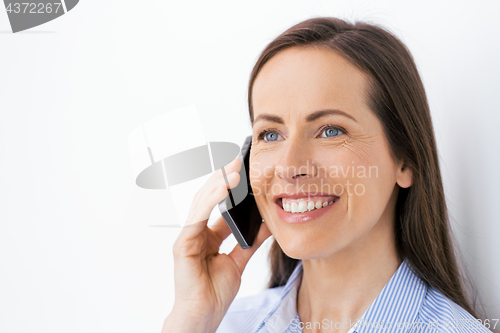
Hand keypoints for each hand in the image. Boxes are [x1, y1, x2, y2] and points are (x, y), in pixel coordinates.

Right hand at [163, 157, 271, 332]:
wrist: (203, 315)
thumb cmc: (215, 292)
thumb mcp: (239, 261)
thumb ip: (250, 242)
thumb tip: (266, 225)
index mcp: (208, 236)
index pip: (217, 204)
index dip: (229, 187)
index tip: (243, 171)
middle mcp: (197, 232)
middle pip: (208, 198)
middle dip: (222, 179)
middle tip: (237, 161)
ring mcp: (188, 237)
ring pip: (200, 203)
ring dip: (217, 185)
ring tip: (233, 171)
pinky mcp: (183, 244)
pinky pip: (196, 217)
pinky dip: (208, 201)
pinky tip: (221, 189)